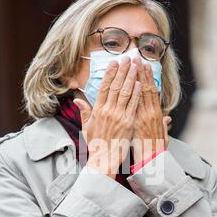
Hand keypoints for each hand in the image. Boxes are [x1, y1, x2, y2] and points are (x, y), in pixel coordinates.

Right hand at [73, 56, 140, 177]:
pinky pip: (133, 105)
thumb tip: (77, 100)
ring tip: (135, 66)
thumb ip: (84, 112)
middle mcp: (107, 111)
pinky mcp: (128, 123)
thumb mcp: (86, 127)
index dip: (109, 73)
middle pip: (115, 86)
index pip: (103, 87)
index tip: (114, 62)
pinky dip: (136, 94)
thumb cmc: (96, 144)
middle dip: (122, 71)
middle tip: (127, 58)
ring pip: (125, 93)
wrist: (104, 159)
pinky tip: (140, 83)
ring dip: (130, 78)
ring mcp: (118, 117)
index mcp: (97, 111)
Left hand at [131, 57, 170, 164]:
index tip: (143, 66)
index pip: (151, 92)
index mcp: (155, 115)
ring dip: (137, 78)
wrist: (152, 162)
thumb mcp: (162, 137)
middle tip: (136, 58)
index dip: (147, 78)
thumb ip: (163, 125)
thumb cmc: (155, 150)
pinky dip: (135, 94)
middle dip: (140, 73)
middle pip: (145, 88)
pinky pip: (135, 106)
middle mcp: (150, 113)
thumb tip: (168, 118)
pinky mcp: (138, 123)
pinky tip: (133, 83)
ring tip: (133, 64)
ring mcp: (144, 117)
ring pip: (141, 94)